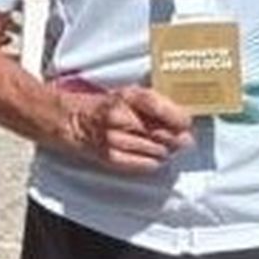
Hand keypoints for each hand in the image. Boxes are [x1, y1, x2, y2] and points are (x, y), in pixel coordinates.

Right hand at [65, 85, 193, 175]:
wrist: (71, 120)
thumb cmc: (104, 106)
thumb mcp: (128, 95)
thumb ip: (155, 104)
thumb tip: (184, 124)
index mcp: (125, 96)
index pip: (156, 105)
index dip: (177, 117)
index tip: (186, 123)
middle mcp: (118, 116)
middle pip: (160, 132)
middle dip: (175, 138)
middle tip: (181, 140)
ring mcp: (112, 138)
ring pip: (155, 150)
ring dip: (165, 151)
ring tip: (164, 147)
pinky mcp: (109, 156)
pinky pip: (143, 164)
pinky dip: (152, 162)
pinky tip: (152, 157)